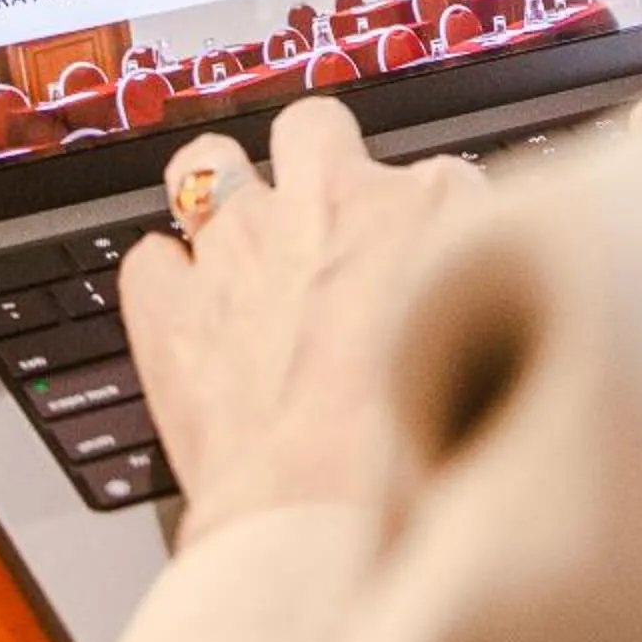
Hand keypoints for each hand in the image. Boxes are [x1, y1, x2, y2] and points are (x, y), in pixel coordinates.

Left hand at [120, 95, 479, 547]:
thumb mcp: (493, 345)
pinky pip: (147, 257)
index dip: (430, 224)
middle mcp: (325, 206)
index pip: (438, 175)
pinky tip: (187, 314)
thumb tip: (467, 286)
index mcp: (421, 206)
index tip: (426, 262)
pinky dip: (164, 282)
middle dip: (314, 156)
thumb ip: (473, 290)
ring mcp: (238, 247)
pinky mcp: (169, 307)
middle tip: (323, 215)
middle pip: (313, 125)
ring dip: (220, 195)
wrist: (326, 516)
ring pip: (207, 164)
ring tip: (236, 240)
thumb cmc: (420, 449)